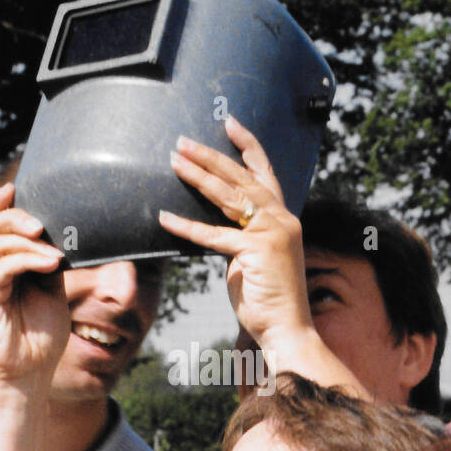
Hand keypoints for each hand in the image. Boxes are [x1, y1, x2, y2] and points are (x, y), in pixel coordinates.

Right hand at [0, 181, 69, 394]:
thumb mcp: (53, 292)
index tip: (16, 187)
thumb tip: (63, 236)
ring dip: (26, 241)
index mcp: (5, 265)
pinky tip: (49, 263)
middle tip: (40, 223)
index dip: (1, 203)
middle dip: (14, 216)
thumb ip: (51, 263)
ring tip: (53, 251)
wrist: (28, 375)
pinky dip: (26, 260)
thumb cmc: (41, 337)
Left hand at [159, 116, 312, 353]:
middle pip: (241, 178)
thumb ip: (244, 236)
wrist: (286, 327)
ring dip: (198, 176)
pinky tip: (165, 217)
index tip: (229, 123)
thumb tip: (220, 225)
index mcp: (283, 218)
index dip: (247, 146)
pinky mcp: (256, 252)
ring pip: (228, 197)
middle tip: (183, 141)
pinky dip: (187, 227)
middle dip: (210, 156)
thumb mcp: (256, 257)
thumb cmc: (269, 296)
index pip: (264, 173)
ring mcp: (272, 233)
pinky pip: (214, 235)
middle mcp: (281, 219)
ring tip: (174, 161)